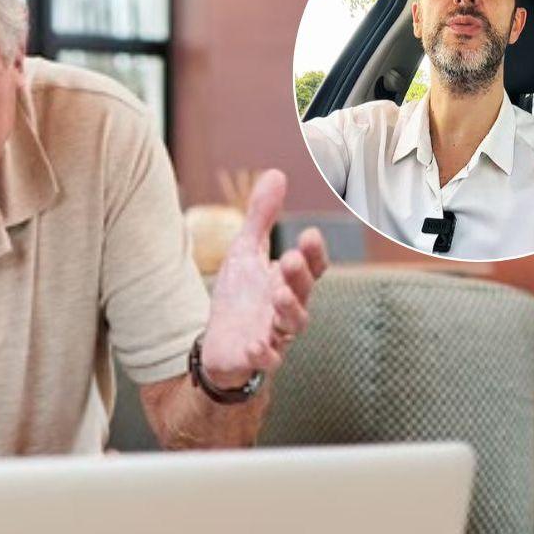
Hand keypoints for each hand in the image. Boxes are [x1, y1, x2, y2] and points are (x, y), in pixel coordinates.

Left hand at [201, 169, 329, 386]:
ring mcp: (275, 335)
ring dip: (289, 309)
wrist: (220, 345)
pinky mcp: (256, 359)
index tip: (308, 235)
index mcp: (289, 282)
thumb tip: (277, 173)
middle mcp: (288, 308)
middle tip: (290, 259)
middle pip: (305, 293)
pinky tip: (255, 345)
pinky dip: (264, 355)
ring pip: (293, 325)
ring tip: (278, 293)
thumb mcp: (245, 252)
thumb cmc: (240, 298)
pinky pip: (267, 360)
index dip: (314, 254)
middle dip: (300, 277)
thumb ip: (261, 218)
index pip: (313, 267)